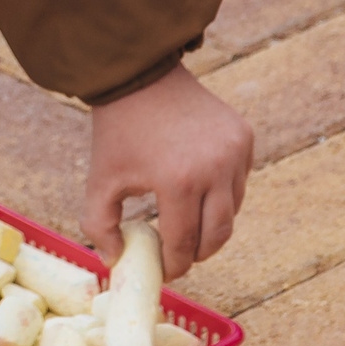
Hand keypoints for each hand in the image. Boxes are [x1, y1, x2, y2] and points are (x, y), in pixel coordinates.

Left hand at [83, 64, 253, 279]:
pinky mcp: (244, 137)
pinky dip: (224, 194)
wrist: (142, 75)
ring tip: (188, 224)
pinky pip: (239, 181)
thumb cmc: (119, 131)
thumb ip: (100, 226)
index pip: (184, 243)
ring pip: (232, 210)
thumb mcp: (100, 180)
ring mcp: (235, 151)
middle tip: (180, 255)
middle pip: (217, 235)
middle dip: (197, 253)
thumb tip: (115, 260)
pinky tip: (199, 191)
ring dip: (212, 224)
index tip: (164, 270)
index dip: (174, 264)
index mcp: (178, 182)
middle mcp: (215, 168)